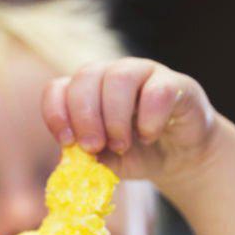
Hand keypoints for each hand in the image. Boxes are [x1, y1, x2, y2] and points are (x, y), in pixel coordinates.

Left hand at [42, 57, 218, 195]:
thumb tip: (68, 157)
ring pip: (120, 77)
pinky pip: (158, 90)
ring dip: (114, 118)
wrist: (178, 159)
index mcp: (87, 91)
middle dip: (85, 116)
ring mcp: (145, 74)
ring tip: (120, 145)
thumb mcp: (102, 161)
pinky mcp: (177, 84)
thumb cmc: (134, 154)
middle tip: (93, 147)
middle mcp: (112, 74)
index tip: (67, 143)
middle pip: (87, 75)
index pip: (58, 87)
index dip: (56, 113)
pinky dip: (149, 119)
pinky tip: (148, 137)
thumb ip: (83, 157)